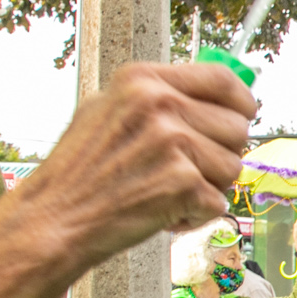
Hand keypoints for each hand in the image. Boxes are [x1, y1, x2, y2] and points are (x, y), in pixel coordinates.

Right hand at [0, 62, 259, 281]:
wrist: (53, 218)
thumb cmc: (81, 171)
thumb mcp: (108, 110)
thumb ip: (158, 98)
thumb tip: (219, 96)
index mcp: (143, 80)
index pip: (222, 79)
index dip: (241, 103)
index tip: (242, 117)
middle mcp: (160, 104)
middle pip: (238, 128)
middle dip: (220, 154)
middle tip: (184, 171)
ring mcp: (173, 142)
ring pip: (233, 168)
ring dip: (208, 188)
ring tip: (165, 191)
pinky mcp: (182, 182)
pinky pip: (218, 202)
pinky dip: (195, 216)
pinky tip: (161, 212)